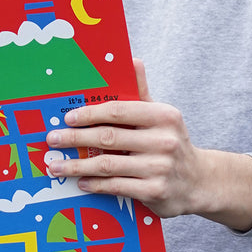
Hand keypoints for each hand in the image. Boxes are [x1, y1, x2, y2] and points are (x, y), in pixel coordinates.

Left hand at [45, 60, 251, 231]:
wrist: (199, 181)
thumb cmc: (170, 142)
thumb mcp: (161, 115)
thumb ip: (142, 91)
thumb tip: (133, 60)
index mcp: (163, 116)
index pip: (118, 111)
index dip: (90, 114)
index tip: (67, 117)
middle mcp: (163, 141)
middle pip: (108, 138)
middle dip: (75, 138)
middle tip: (52, 139)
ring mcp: (159, 168)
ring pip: (108, 165)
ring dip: (77, 166)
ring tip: (56, 166)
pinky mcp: (155, 192)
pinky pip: (116, 186)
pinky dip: (95, 184)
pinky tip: (80, 182)